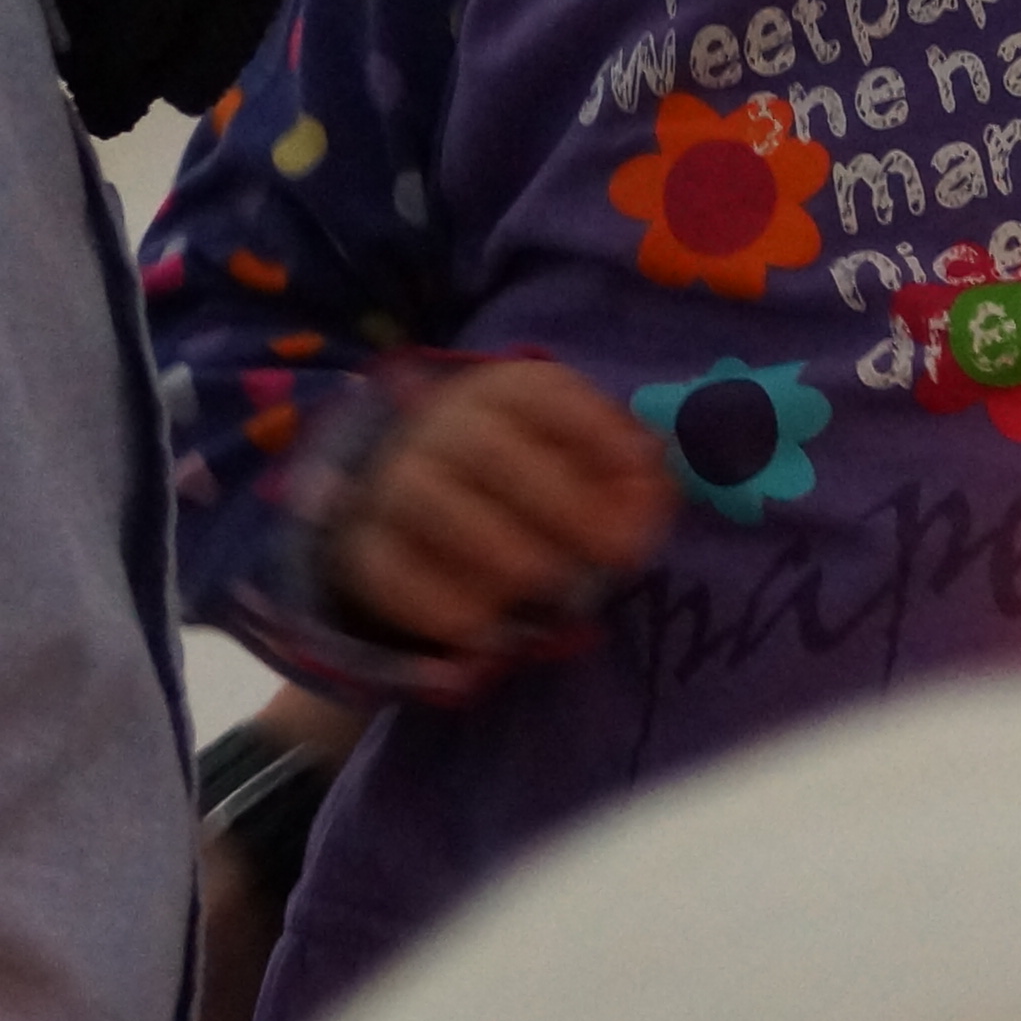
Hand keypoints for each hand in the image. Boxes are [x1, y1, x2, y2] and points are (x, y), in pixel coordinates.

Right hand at [321, 359, 669, 668]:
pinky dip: (444, 606)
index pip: (544, 393)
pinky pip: (393, 573)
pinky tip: (489, 627)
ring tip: (549, 587)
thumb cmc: (519, 483)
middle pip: (488, 449)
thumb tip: (656, 488)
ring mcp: (392, 484)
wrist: (408, 508)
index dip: (599, 432)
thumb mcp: (574, 461)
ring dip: (505, 554)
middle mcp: (439, 425)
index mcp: (502, 393)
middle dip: (561, 503)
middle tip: (613, 555)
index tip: (643, 477)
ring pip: (434, 503)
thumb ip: (624, 476)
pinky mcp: (364, 546)